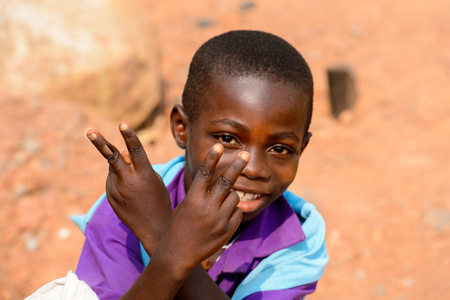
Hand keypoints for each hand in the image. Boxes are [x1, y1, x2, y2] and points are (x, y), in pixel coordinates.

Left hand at [86, 122, 171, 254]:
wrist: (153, 227)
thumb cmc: (158, 200)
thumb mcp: (154, 179)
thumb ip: (137, 164)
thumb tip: (124, 152)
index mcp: (145, 175)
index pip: (137, 150)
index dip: (129, 136)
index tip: (122, 123)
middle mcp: (128, 181)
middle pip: (112, 157)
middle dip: (100, 143)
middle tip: (89, 131)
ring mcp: (117, 190)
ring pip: (113, 168)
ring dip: (119, 166)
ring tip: (135, 185)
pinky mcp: (110, 197)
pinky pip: (111, 180)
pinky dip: (118, 179)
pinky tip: (130, 194)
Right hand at [157, 144, 249, 270]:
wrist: (178, 255)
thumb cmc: (178, 226)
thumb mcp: (186, 206)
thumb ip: (201, 193)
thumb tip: (220, 179)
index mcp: (193, 200)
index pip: (204, 174)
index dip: (212, 158)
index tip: (219, 145)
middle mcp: (207, 208)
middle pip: (226, 181)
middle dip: (237, 166)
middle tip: (246, 154)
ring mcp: (219, 220)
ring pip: (234, 197)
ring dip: (229, 196)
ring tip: (218, 205)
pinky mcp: (227, 230)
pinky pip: (237, 212)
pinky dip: (232, 211)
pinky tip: (221, 218)